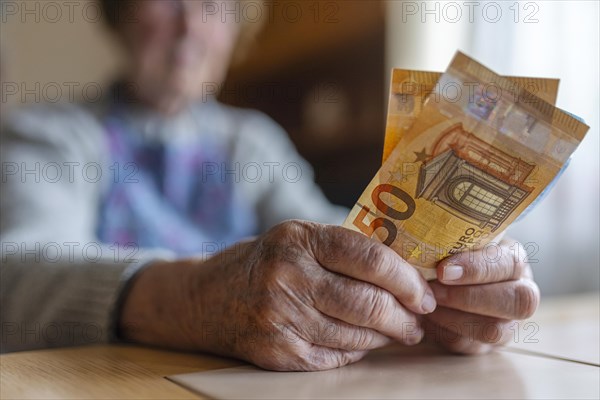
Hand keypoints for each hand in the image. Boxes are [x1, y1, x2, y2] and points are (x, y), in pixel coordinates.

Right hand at [119, 221, 436, 370]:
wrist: (208, 297)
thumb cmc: (266, 262)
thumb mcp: (299, 238)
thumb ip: (346, 249)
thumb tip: (407, 273)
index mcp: (299, 240)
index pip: (370, 259)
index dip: (406, 279)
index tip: (424, 292)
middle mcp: (287, 277)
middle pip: (367, 303)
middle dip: (405, 316)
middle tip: (419, 319)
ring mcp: (280, 317)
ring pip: (357, 335)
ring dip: (386, 336)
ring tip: (399, 331)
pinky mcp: (277, 351)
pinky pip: (336, 355)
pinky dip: (358, 350)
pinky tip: (364, 341)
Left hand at [423, 238, 539, 353]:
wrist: (442, 278)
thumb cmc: (447, 253)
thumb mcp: (454, 240)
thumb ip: (449, 239)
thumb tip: (423, 233)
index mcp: (514, 258)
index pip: (509, 263)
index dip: (477, 268)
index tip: (442, 270)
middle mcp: (521, 291)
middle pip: (517, 302)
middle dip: (469, 298)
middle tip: (433, 291)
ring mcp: (509, 322)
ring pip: (494, 330)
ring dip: (454, 318)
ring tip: (426, 305)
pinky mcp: (488, 345)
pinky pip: (470, 346)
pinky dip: (444, 333)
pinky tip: (426, 319)